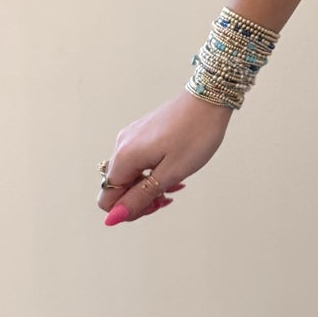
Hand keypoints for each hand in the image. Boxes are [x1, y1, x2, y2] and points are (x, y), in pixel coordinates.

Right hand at [99, 91, 233, 225]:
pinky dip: (153, 171)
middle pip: (118, 187)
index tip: (156, 204)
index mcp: (124, 157)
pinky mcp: (144, 131)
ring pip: (131, 174)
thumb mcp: (170, 172)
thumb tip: (113, 219)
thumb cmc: (195, 135)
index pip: (107, 199)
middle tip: (168, 196)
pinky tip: (174, 170)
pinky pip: (140, 160)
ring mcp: (132, 136)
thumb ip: (140, 197)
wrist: (210, 98)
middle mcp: (122, 145)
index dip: (128, 210)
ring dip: (149, 185)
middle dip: (140, 198)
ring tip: (176, 183)